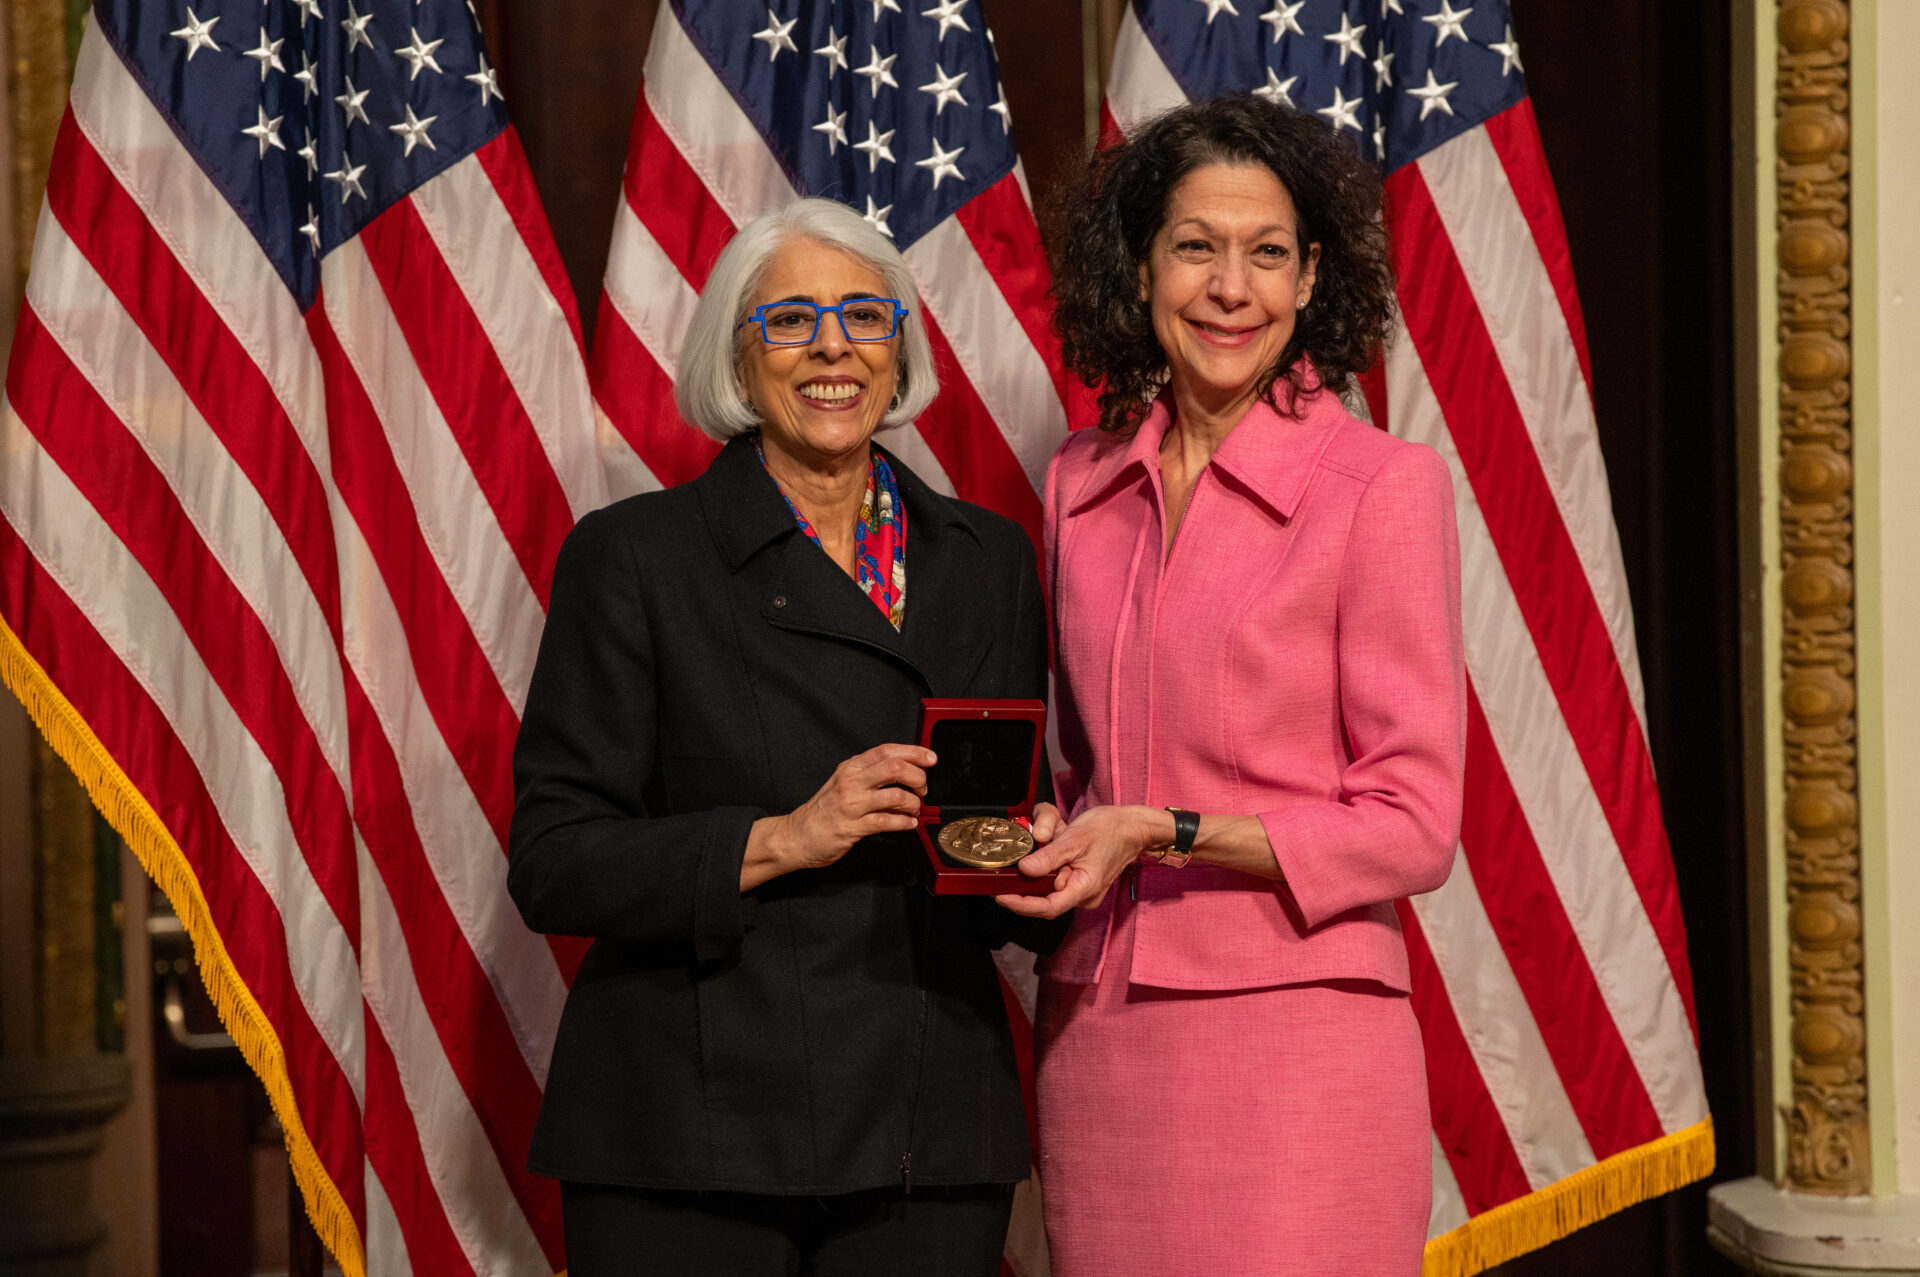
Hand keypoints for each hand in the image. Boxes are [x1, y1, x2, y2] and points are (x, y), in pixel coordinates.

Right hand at [742, 743, 933, 890]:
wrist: (797, 835)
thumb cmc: (824, 810)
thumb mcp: (844, 782)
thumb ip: (870, 774)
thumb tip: (906, 770)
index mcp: (851, 767)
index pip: (887, 751)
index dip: (913, 752)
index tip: (930, 758)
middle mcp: (851, 781)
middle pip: (894, 768)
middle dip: (918, 777)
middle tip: (923, 788)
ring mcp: (851, 804)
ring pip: (894, 796)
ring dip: (913, 803)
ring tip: (915, 808)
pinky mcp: (852, 827)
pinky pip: (886, 822)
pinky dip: (904, 822)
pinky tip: (909, 823)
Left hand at [994, 804, 1168, 918]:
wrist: (1133, 826)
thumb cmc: (1110, 830)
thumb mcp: (1075, 838)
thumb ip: (1049, 857)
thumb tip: (1024, 869)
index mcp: (1084, 888)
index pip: (1046, 907)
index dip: (1020, 904)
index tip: (999, 895)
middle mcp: (1081, 894)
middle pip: (1043, 893)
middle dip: (1032, 871)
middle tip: (1026, 849)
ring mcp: (1080, 888)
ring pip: (1048, 881)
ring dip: (1044, 859)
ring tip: (1055, 833)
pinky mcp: (1077, 879)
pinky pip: (1055, 874)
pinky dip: (1051, 858)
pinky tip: (1059, 837)